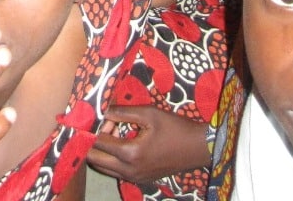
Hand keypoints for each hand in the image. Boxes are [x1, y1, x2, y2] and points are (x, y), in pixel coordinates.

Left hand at [87, 105, 208, 183]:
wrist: (197, 148)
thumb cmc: (174, 128)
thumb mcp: (148, 113)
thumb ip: (122, 112)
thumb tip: (102, 111)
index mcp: (130, 153)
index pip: (98, 142)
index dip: (96, 127)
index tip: (104, 116)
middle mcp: (129, 171)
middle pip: (95, 159)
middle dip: (94, 141)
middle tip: (108, 125)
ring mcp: (134, 178)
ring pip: (103, 167)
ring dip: (102, 151)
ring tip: (116, 133)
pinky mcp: (140, 180)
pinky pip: (116, 171)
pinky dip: (112, 158)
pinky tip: (124, 142)